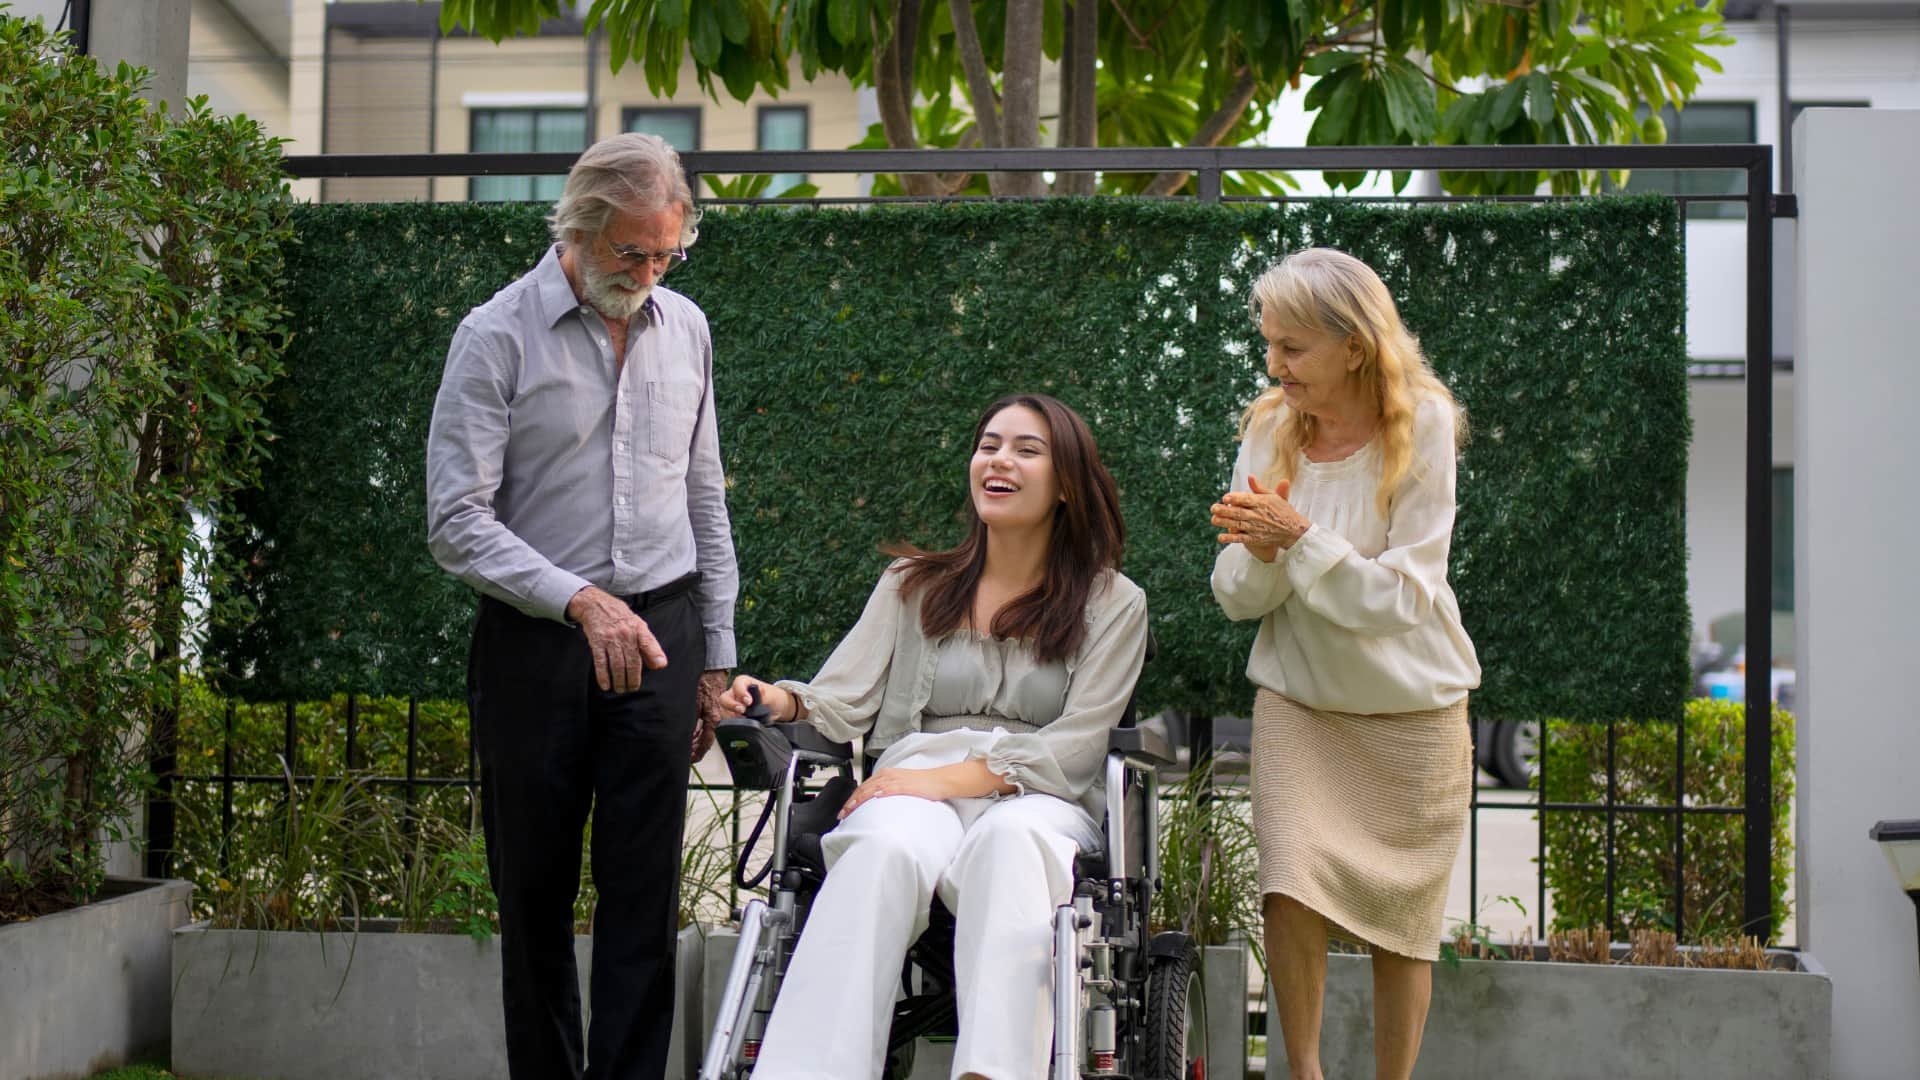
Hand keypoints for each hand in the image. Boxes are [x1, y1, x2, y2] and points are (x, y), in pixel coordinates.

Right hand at [568, 586, 667, 692]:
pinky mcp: (596, 643)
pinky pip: (600, 662)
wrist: (596, 605)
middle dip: (632, 679)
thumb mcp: (639, 626)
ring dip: (619, 681)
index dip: (654, 655)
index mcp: (638, 629)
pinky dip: (603, 676)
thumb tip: (660, 664)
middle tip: (631, 688)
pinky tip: (605, 685)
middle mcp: (625, 634)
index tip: (657, 668)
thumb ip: (650, 645)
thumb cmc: (621, 618)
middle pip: (631, 662)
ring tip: (620, 689)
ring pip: (617, 665)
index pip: (648, 643)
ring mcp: (610, 639)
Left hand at [692, 670, 728, 761]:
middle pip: (706, 740)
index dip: (698, 754)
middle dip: (695, 748)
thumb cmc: (703, 682)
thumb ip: (690, 722)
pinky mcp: (713, 707)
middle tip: (686, 755)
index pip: (706, 743)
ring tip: (687, 744)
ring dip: (696, 739)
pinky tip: (693, 730)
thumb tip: (685, 736)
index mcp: (713, 720)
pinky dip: (699, 730)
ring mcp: (715, 713)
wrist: (712, 668)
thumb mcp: (692, 703)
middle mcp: (716, 718)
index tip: (691, 761)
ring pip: (706, 732)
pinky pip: (706, 723)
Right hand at [717, 673, 798, 722]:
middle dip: (732, 706)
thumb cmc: (770, 697)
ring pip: (724, 710)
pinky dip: (734, 722)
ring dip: (732, 716)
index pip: (737, 685)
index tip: (749, 701)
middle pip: (724, 698)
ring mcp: (731, 704)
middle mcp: (734, 692)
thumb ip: (764, 694)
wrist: (773, 708)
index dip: (741, 693)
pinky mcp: (732, 715)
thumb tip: (761, 691)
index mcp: (742, 682)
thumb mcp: (770, 694)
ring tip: (745, 719)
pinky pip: (727, 719)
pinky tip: (743, 723)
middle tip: (742, 711)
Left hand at [837, 767, 953, 819]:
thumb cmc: (923, 785)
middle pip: (864, 788)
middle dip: (851, 802)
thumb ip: (887, 792)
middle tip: (842, 814)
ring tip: (850, 810)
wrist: (939, 780)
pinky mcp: (905, 785)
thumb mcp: (900, 786)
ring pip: (872, 788)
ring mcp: (896, 779)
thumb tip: (875, 803)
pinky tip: (874, 798)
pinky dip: (880, 793)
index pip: (863, 787)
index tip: (844, 811)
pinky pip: (889, 788)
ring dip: (859, 799)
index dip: (851, 799)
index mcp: (885, 774)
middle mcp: (888, 775)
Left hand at [1212, 475, 1307, 562]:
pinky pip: (1241, 539)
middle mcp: (1258, 516)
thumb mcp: (1273, 496)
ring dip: (1225, 523)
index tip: (1225, 497)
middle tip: (1213, 508)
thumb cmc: (1281, 510)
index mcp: (1262, 503)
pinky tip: (1220, 537)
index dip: (1236, 498)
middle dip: (1225, 510)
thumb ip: (1259, 488)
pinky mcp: (1255, 539)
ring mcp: (1256, 528)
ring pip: (1238, 525)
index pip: (1247, 500)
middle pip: (1239, 513)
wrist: (1292, 530)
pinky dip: (1231, 538)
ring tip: (1213, 519)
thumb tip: (1250, 476)